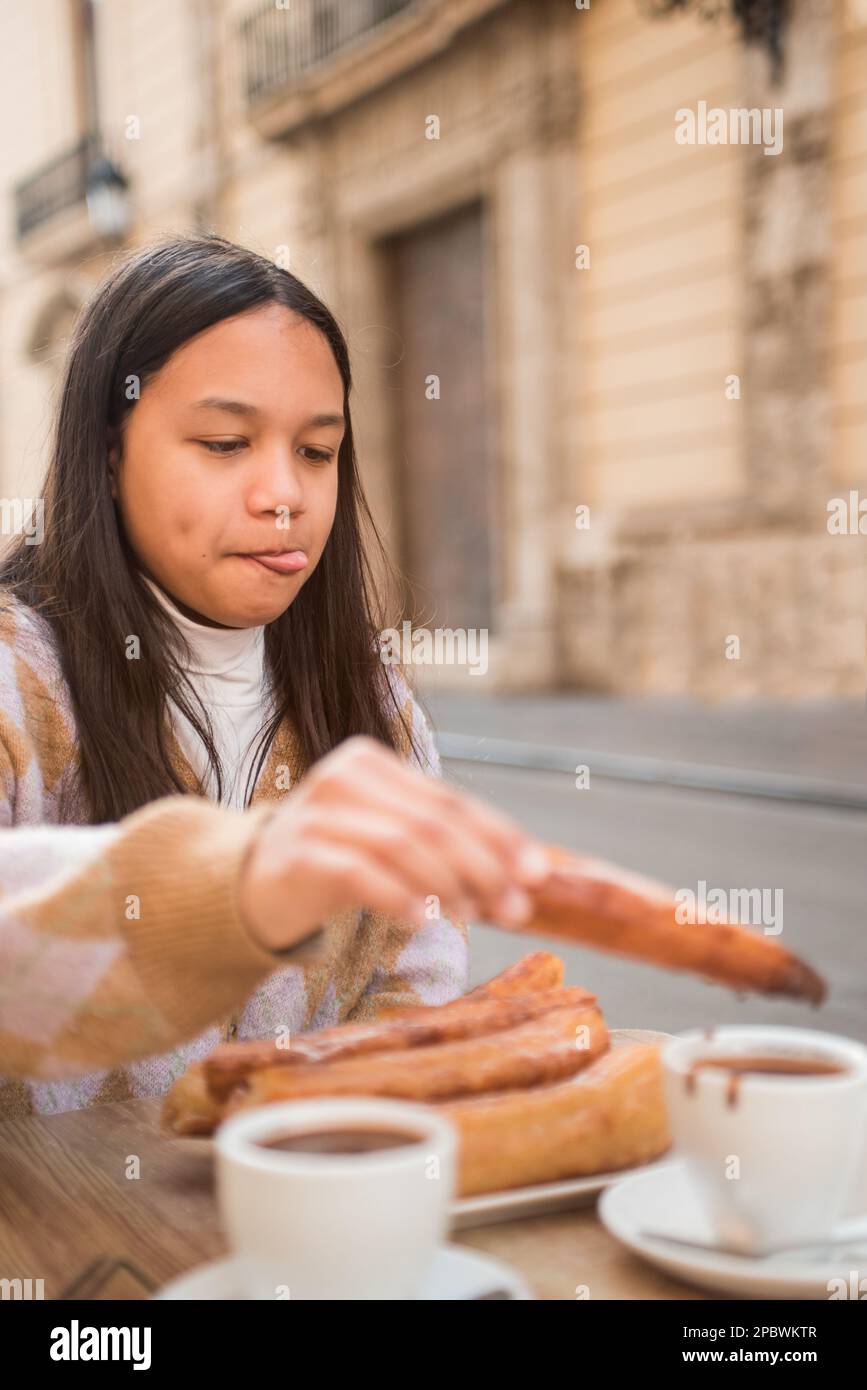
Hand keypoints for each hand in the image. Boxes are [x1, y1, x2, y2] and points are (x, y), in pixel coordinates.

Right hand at [237, 735, 550, 953]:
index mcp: (372, 762)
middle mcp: (343, 777)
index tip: (537, 873)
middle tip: (516, 908)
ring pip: (402, 845)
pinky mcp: (297, 853)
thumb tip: (525, 877)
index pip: (449, 799)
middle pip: (432, 821)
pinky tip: (423, 921)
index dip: (500, 836)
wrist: (250, 884)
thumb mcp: (388, 839)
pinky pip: (360, 873)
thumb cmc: (333, 860)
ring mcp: (316, 813)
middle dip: (484, 866)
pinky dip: (399, 897)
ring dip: (449, 885)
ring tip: (474, 916)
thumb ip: (444, 845)